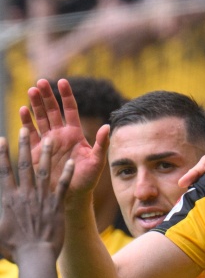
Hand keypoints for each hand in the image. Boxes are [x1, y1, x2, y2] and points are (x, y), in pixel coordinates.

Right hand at [0, 128, 73, 261]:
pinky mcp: (57, 205)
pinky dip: (67, 174)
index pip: (4, 172)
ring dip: (47, 154)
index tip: (1, 140)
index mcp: (8, 199)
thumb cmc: (13, 249)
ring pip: (44, 171)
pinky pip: (63, 186)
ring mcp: (41, 199)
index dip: (2, 155)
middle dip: (24, 145)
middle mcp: (24, 195)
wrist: (35, 258)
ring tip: (50, 138)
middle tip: (24, 128)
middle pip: (24, 165)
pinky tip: (72, 161)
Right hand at [19, 78, 108, 196]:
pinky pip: (30, 133)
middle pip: (52, 110)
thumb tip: (108, 126)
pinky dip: (26, 122)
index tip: (63, 82)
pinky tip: (23, 110)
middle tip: (41, 82)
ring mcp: (48, 141)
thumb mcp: (97, 160)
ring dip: (35, 105)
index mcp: (75, 133)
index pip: (70, 110)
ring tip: (31, 90)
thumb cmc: (88, 178)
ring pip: (40, 118)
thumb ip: (101, 143)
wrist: (72, 195)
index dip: (66, 96)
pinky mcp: (37, 151)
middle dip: (47, 96)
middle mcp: (60, 134)